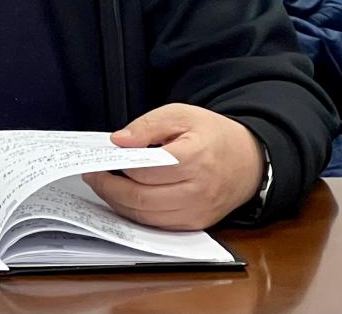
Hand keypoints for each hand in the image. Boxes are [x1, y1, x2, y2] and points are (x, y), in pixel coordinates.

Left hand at [82, 103, 263, 229]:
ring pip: (148, 217)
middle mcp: (198, 191)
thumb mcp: (180, 114)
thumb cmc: (212, 134)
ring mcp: (198, 212)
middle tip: (92, 176)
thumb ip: (147, 125)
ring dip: (120, 204)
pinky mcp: (197, 224)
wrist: (249, 160)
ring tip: (103, 186)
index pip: (147, 170)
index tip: (98, 160)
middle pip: (143, 199)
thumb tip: (119, 141)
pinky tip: (123, 199)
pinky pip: (159, 226)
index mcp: (195, 158)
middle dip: (110, 190)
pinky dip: (137, 215)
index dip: (118, 166)